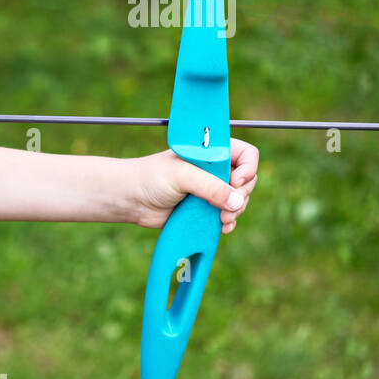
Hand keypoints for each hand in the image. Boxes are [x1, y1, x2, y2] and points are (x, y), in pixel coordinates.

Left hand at [131, 138, 258, 232]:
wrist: (130, 198)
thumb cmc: (151, 178)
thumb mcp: (182, 176)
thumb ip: (211, 187)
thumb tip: (237, 202)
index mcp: (212, 151)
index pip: (246, 154)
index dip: (248, 168)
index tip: (236, 181)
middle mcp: (215, 169)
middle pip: (247, 180)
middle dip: (241, 195)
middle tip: (228, 208)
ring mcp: (211, 189)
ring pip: (239, 200)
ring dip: (236, 211)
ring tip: (222, 220)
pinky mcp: (205, 208)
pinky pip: (227, 215)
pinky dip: (228, 222)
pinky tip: (222, 228)